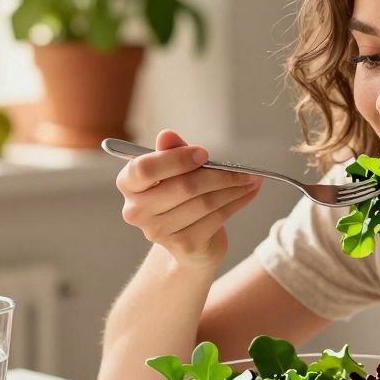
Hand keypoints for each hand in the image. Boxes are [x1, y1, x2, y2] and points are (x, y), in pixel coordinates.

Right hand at [116, 129, 261, 267]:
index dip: (177, 159)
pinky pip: (216, 218)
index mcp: (128, 184)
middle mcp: (136, 211)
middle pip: (184, 187)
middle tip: (244, 169)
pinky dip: (237, 203)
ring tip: (251, 179)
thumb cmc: (179, 197)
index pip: (144, 169)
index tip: (204, 154)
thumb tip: (166, 135)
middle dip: (219, 175)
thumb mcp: (174, 171)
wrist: (188, 242)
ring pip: (204, 203)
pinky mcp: (183, 245)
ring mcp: (158, 231)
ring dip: (233, 189)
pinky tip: (248, 193)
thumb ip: (171, 152)